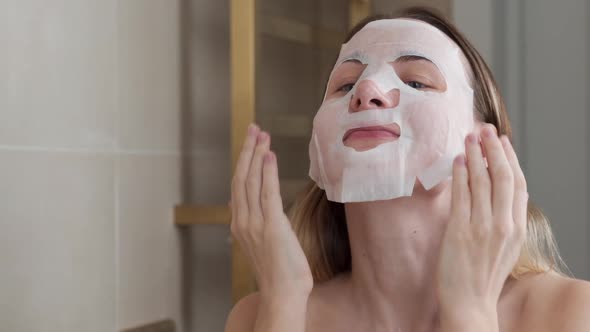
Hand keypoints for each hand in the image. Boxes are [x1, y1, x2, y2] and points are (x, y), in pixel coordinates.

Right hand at [230, 124, 312, 300]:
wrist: (282, 294)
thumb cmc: (279, 271)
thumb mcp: (261, 242)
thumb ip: (254, 221)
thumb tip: (246, 204)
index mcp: (240, 223)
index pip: (239, 185)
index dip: (245, 161)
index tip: (252, 142)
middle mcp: (243, 220)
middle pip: (242, 177)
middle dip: (248, 151)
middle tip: (254, 128)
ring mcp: (254, 223)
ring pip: (251, 181)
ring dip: (256, 155)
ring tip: (262, 135)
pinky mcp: (271, 226)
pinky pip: (266, 193)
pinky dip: (266, 172)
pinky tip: (269, 155)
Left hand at [437, 124, 527, 325]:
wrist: (470, 302)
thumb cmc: (483, 275)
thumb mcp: (506, 246)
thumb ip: (506, 219)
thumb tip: (504, 192)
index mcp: (517, 228)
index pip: (518, 184)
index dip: (510, 159)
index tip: (502, 141)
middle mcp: (504, 225)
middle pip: (503, 177)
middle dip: (494, 149)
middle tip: (485, 129)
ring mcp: (482, 227)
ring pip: (482, 181)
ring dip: (476, 155)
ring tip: (469, 137)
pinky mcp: (460, 231)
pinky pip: (461, 195)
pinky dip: (461, 174)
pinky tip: (457, 160)